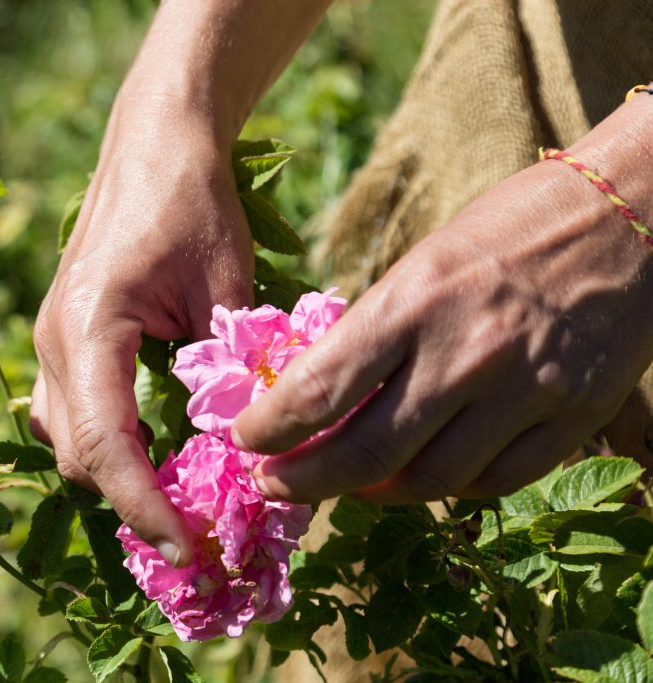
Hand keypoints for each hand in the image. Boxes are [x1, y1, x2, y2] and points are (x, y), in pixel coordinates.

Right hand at [31, 103, 252, 564]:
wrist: (156, 143)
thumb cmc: (194, 201)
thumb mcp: (226, 287)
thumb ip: (230, 372)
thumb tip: (249, 450)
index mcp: (87, 329)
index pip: (106, 446)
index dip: (145, 507)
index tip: (189, 549)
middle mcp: (54, 342)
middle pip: (80, 455)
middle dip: (135, 501)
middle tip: (200, 534)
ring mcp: (52, 339)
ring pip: (69, 440)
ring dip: (119, 476)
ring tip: (179, 501)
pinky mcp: (66, 336)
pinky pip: (72, 412)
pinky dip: (108, 445)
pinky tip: (154, 450)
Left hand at [232, 158, 652, 503]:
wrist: (631, 214)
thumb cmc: (509, 228)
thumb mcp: (422, 264)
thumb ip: (374, 333)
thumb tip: (316, 394)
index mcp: (413, 302)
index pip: (318, 391)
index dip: (268, 430)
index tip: (244, 440)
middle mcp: (465, 355)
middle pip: (364, 456)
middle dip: (303, 481)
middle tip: (275, 485)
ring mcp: (525, 393)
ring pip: (428, 483)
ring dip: (372, 494)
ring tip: (344, 484)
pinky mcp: (574, 418)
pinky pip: (494, 483)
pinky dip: (447, 489)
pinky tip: (421, 475)